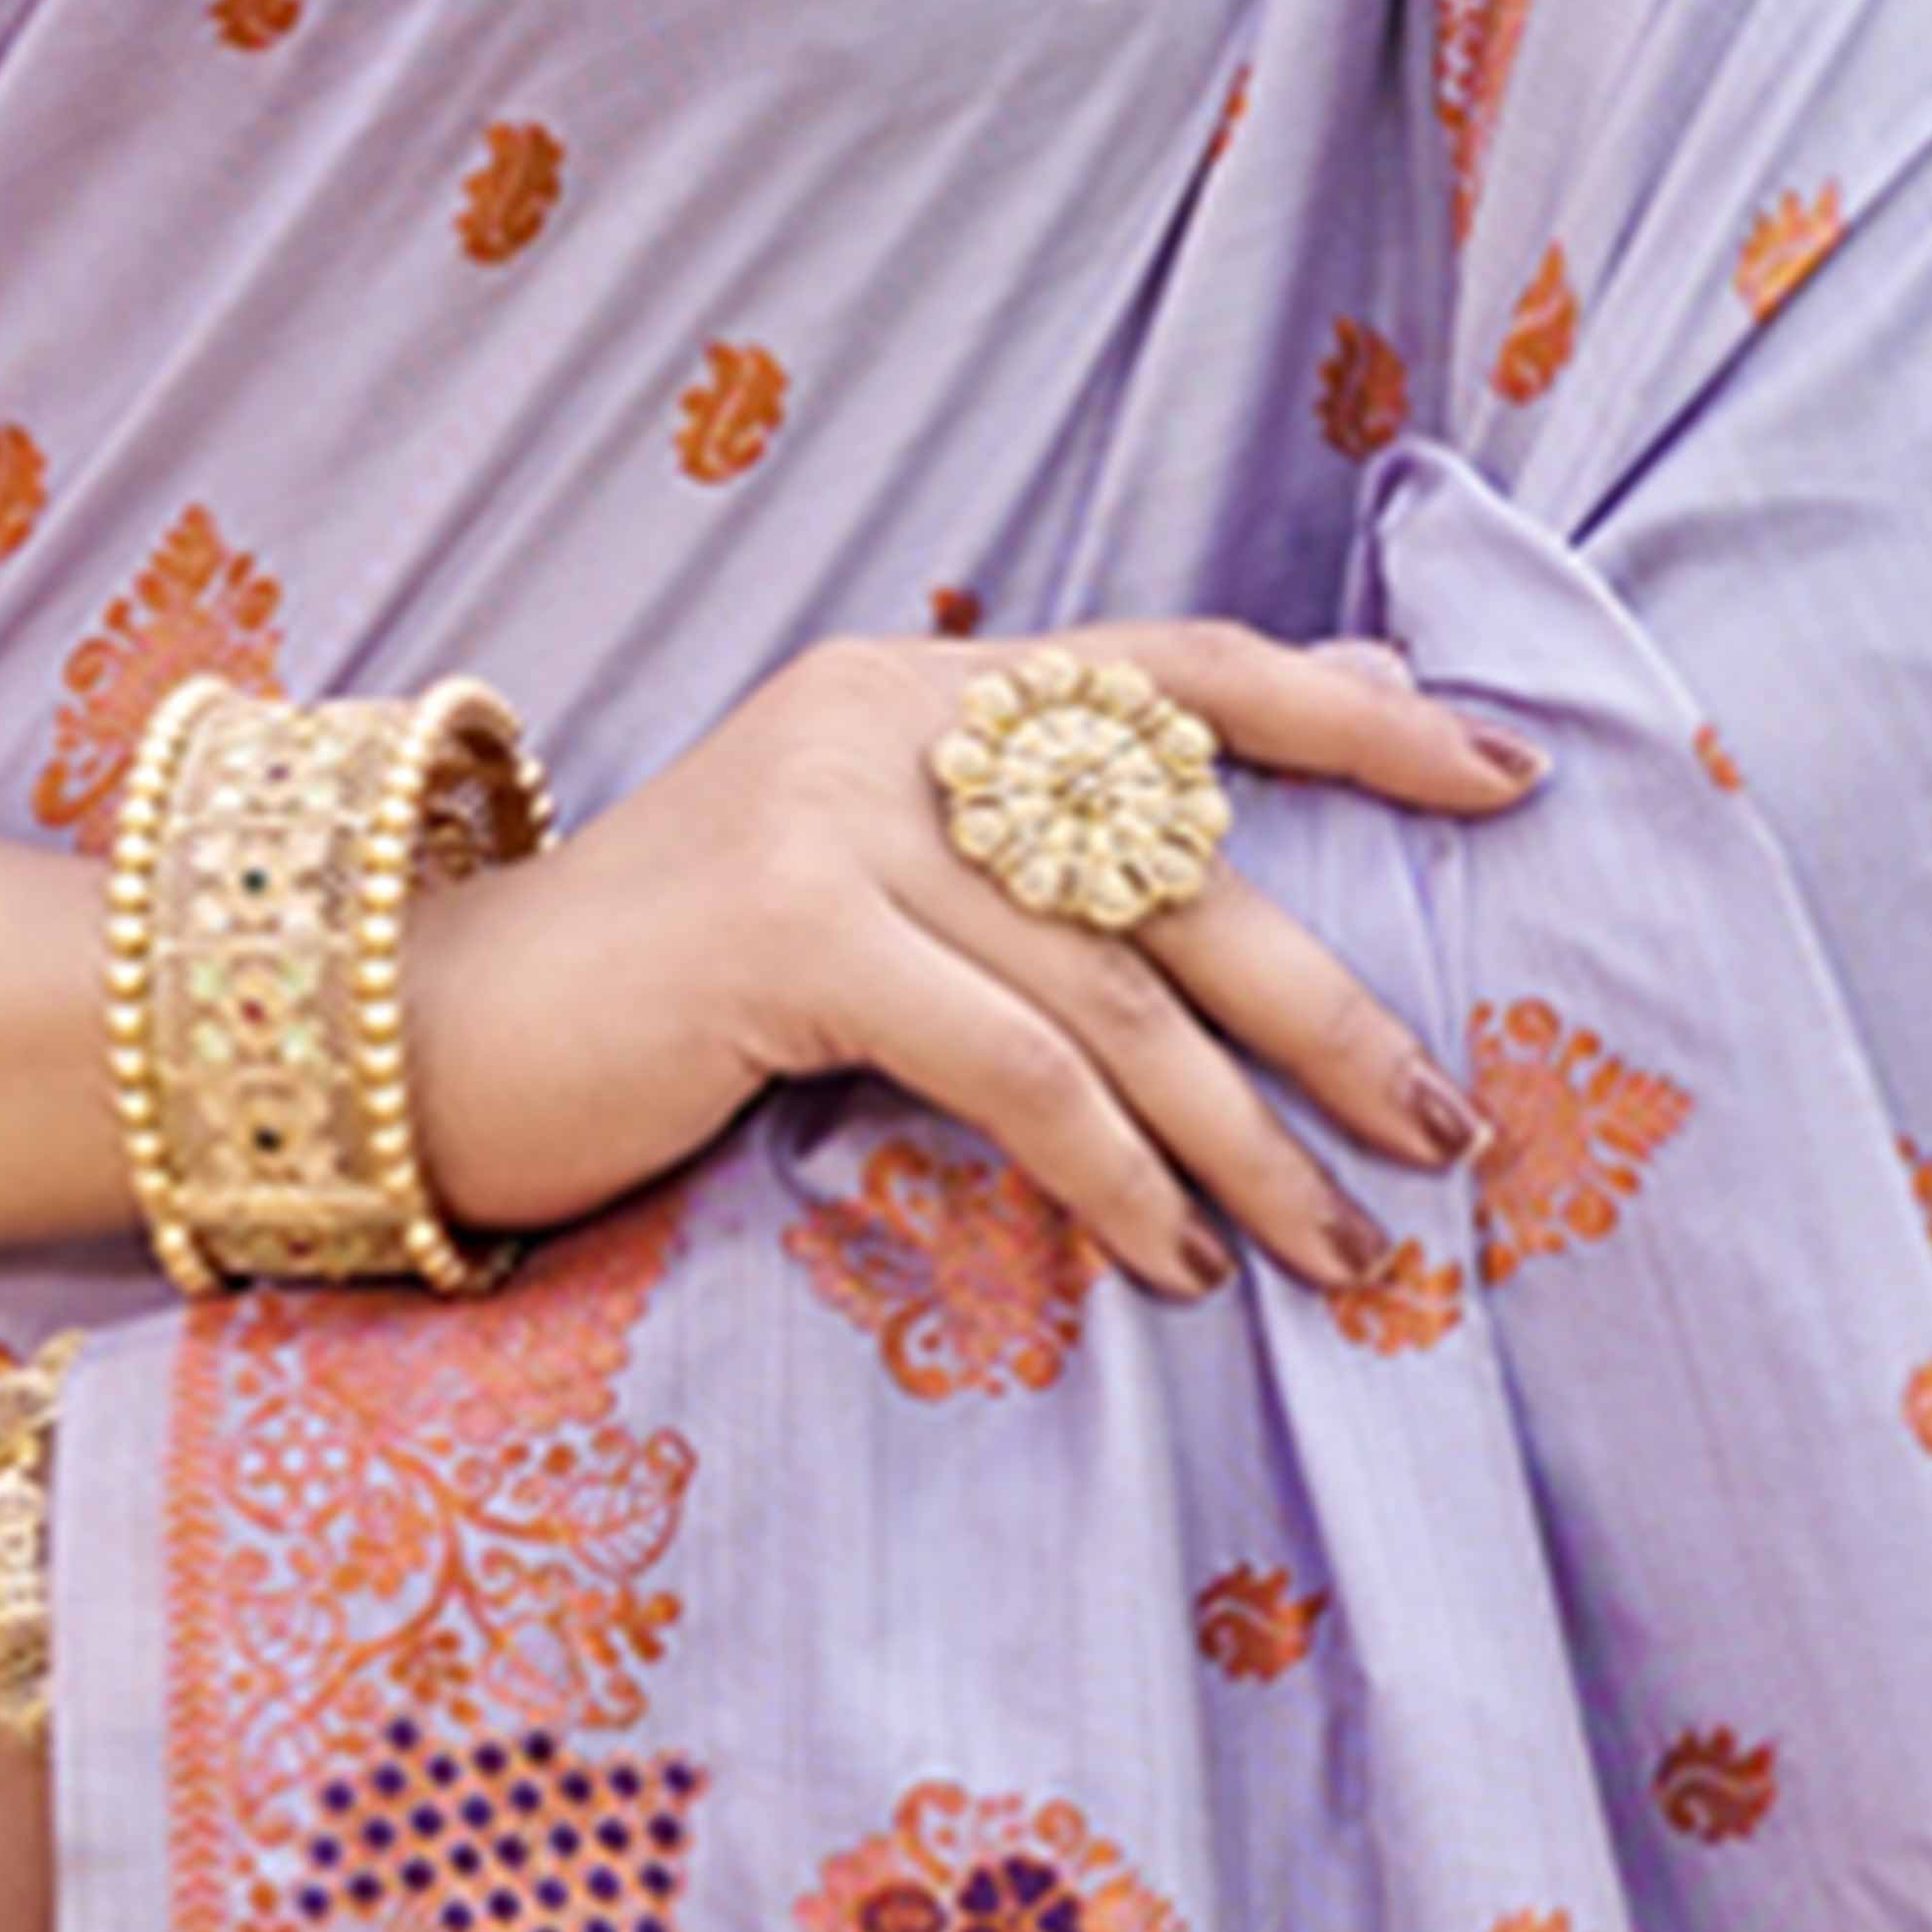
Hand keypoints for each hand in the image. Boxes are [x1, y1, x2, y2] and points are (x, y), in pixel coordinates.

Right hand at [410, 621, 1541, 1302]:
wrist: (425, 1037)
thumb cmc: (655, 1001)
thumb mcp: (847, 895)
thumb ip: (1003, 870)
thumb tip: (1214, 914)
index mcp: (917, 690)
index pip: (1178, 668)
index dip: (1354, 711)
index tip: (1505, 777)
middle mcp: (887, 718)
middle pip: (1179, 855)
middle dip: (1330, 1006)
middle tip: (1442, 1128)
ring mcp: (833, 811)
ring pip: (1116, 982)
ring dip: (1249, 1137)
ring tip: (1340, 1246)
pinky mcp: (787, 930)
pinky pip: (1015, 1065)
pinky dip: (1118, 1174)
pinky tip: (1174, 1263)